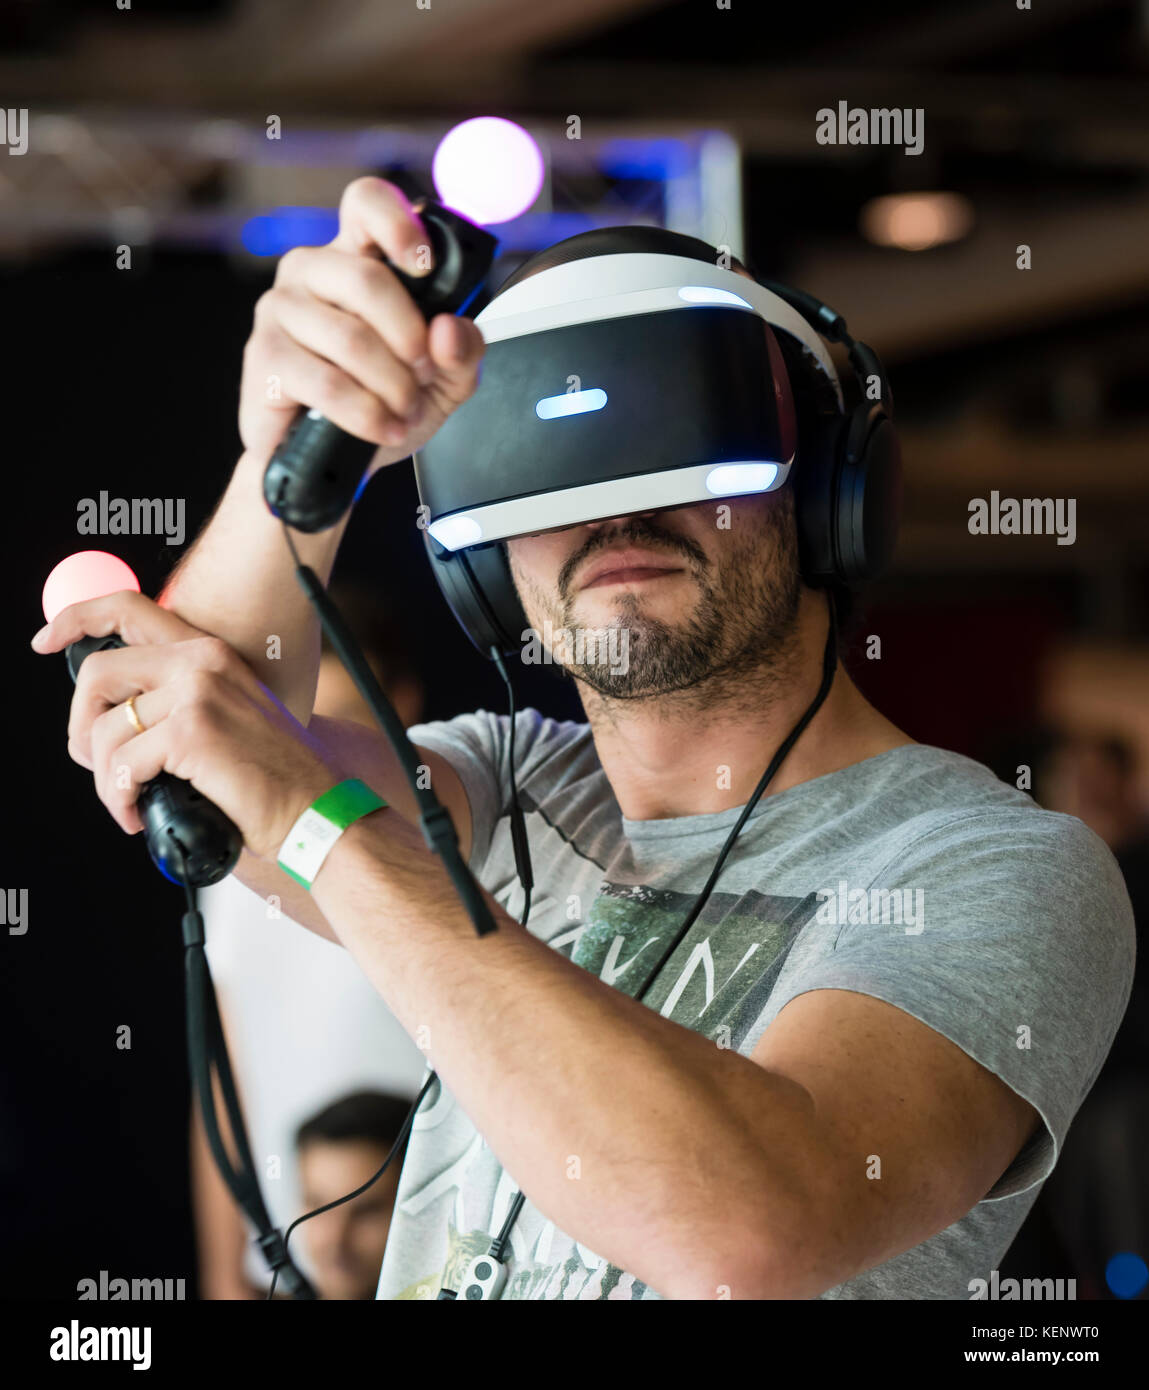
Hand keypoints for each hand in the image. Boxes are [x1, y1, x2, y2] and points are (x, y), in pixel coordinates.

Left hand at [32, 591, 340, 862]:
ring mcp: (197, 694)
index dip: (76, 617)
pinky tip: (138, 814)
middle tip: (93, 762)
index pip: (130, 609)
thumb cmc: (275, 776)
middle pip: (99, 674)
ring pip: (104, 730)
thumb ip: (183, 701)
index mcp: (210, 654)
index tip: (46, 640)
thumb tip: (120, 718)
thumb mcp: (232, 717)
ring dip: (104, 778)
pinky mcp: (191, 733)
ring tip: (128, 802)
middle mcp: (202, 663)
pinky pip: (121, 766)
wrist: (316, 808)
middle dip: (80, 726)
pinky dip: (119, 798)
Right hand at [240, 176, 485, 468]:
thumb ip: (464, 350)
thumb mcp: (445, 379)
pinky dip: (367, 413)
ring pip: (351, 339)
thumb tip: (449, 329)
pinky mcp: (264, 357)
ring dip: (393, 385)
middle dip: (410, 337)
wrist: (338, 463)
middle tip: (423, 372)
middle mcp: (312, 271)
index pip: (366, 203)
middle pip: (368, 278)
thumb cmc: (384, 402)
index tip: (424, 265)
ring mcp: (281, 309)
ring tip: (403, 409)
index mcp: (357, 258)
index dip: (398, 223)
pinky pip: (328, 383)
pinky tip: (382, 427)